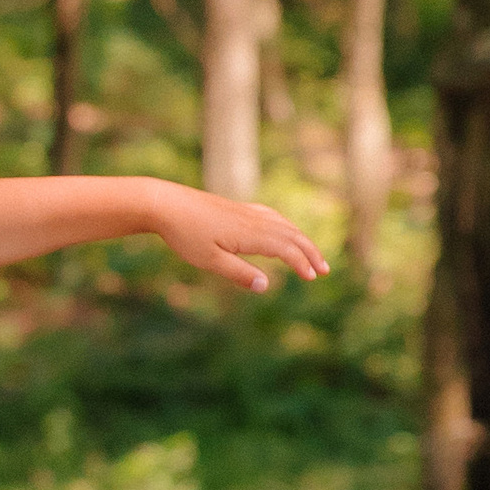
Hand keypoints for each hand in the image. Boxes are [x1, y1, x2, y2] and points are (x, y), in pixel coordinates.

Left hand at [153, 184, 329, 294]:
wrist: (165, 203)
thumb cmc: (185, 234)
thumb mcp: (209, 260)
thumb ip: (238, 273)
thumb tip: (266, 286)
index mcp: (249, 233)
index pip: (285, 248)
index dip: (301, 263)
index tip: (312, 278)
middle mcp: (253, 220)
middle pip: (291, 234)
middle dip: (310, 252)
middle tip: (325, 270)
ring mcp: (245, 212)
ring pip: (283, 224)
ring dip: (300, 239)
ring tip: (311, 253)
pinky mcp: (237, 209)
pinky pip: (271, 216)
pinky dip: (285, 225)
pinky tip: (283, 230)